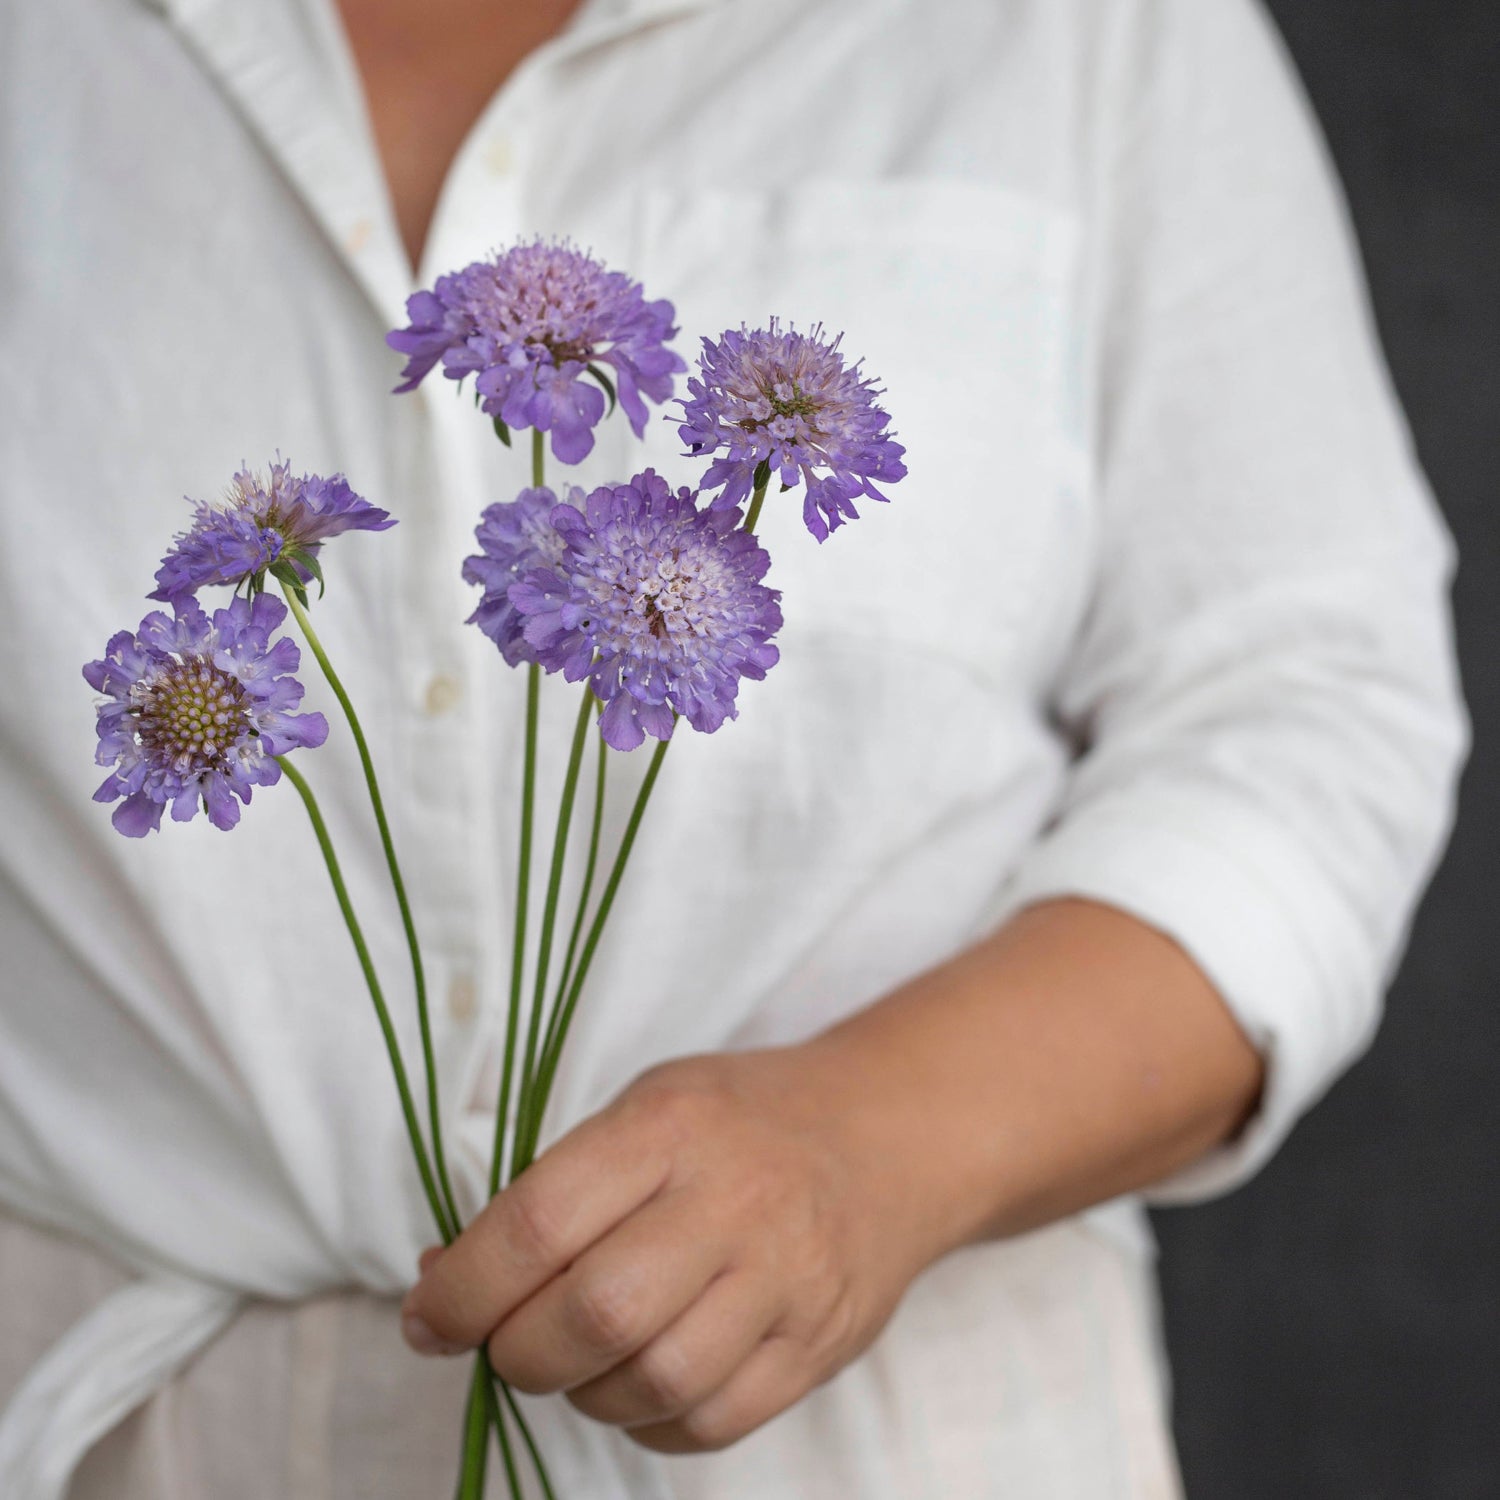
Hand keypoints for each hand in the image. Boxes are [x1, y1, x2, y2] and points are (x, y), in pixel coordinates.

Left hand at [400, 1044, 938, 1452]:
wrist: (886, 1135)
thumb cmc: (742, 1119)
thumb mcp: (648, 1107)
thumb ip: (554, 1187)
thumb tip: (441, 1278)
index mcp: (670, 1127)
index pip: (539, 1222)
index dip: (462, 1287)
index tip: (428, 1316)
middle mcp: (733, 1200)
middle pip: (594, 1314)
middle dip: (516, 1351)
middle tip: (504, 1342)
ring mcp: (786, 1278)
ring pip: (652, 1382)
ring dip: (580, 1392)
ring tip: (574, 1359)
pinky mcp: (819, 1344)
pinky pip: (710, 1423)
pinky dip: (647, 1422)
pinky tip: (635, 1384)